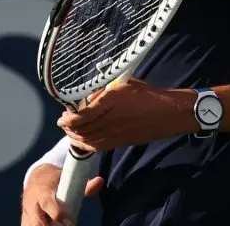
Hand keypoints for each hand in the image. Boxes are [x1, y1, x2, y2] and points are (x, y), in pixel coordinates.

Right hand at [21, 163, 103, 225]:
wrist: (36, 178)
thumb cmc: (55, 180)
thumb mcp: (66, 178)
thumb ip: (84, 185)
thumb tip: (100, 181)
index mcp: (42, 191)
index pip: (48, 203)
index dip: (58, 214)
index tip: (71, 222)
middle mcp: (32, 203)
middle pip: (37, 221)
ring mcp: (27, 212)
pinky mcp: (25, 219)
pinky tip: (48, 225)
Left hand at [57, 78, 194, 152]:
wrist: (167, 113)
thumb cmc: (147, 94)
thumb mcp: (125, 83)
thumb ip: (105, 90)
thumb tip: (89, 97)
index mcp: (112, 101)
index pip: (83, 114)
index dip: (69, 117)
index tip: (62, 115)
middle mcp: (111, 119)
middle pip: (83, 129)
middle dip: (69, 127)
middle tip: (63, 122)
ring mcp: (116, 133)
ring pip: (89, 140)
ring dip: (75, 137)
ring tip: (69, 131)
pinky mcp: (120, 142)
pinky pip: (98, 147)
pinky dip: (87, 145)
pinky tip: (82, 141)